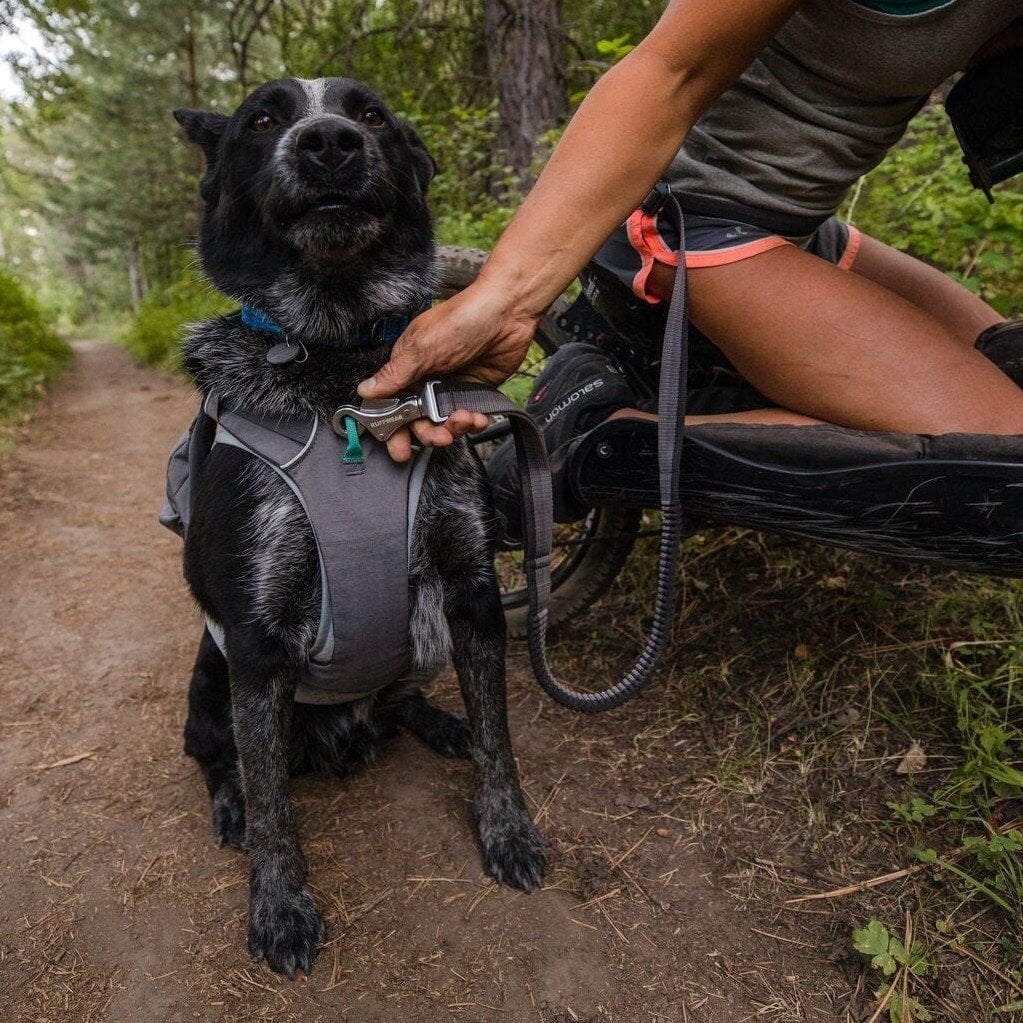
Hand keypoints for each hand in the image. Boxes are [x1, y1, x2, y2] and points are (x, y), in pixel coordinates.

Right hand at [358, 277, 539, 460]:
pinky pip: (468, 419)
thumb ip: (395, 374)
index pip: (392, 407)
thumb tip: (365, 391)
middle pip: (418, 422)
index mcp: (407, 369)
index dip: (393, 430)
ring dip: (453, 429)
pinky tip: (478, 417)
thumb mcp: (422, 348)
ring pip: (444, 424)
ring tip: (464, 419)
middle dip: (428, 435)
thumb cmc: (461, 320)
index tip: (400, 449)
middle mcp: (426, 381)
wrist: (507, 313)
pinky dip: (472, 423)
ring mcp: (450, 388)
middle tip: (440, 438)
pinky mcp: (473, 393)